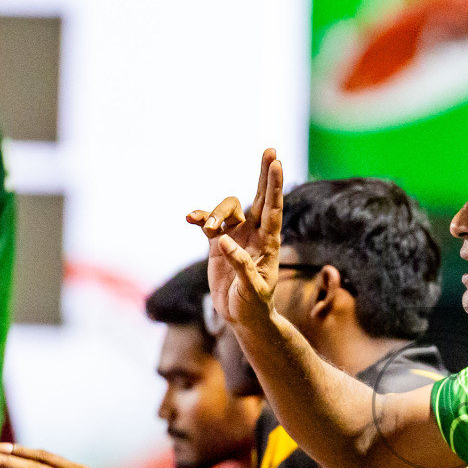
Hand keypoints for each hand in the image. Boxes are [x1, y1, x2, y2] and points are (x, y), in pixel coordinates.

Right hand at [186, 148, 283, 332]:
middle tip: (271, 151)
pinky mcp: (217, 243)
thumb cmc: (253, 305)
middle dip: (264, 175)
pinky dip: (199, 217)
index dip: (275, 186)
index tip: (278, 163)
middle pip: (260, 198)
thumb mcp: (251, 290)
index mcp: (268, 243)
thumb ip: (241, 265)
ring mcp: (236, 236)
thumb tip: (224, 241)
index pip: (273, 209)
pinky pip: (207, 222)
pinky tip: (190, 219)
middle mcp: (254, 234)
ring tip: (206, 228)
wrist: (242, 316)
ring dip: (215, 213)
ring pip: (227, 209)